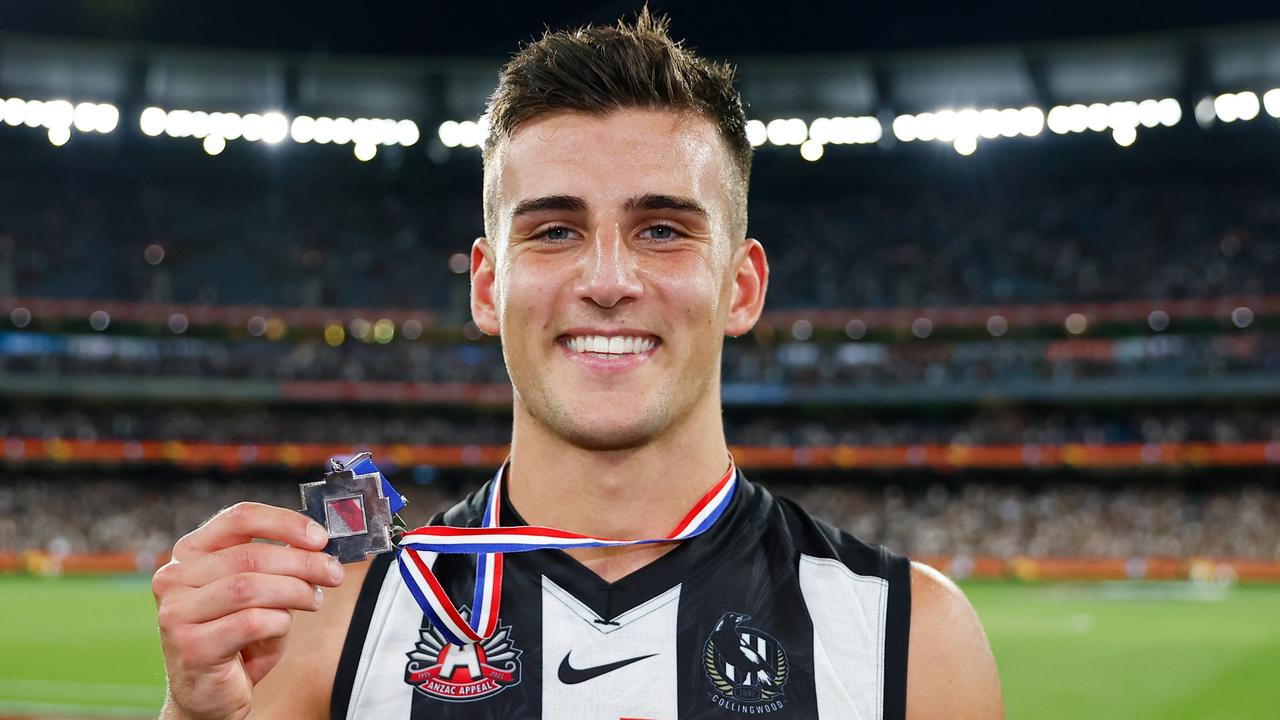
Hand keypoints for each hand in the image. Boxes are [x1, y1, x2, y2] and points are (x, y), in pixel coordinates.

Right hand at [152, 502, 345, 719]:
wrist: (210, 694)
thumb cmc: (237, 637)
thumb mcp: (258, 591)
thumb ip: (277, 565)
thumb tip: (320, 546)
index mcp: (190, 552)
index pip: (239, 518)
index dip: (285, 523)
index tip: (320, 537)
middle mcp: (174, 577)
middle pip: (250, 555)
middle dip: (302, 562)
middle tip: (333, 572)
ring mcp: (177, 612)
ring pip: (250, 587)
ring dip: (294, 591)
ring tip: (313, 600)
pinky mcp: (191, 646)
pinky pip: (250, 622)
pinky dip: (278, 622)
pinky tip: (283, 627)